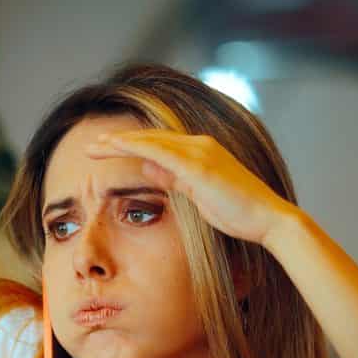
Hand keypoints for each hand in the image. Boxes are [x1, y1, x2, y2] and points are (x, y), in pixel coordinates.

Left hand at [85, 130, 294, 246]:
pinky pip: (159, 150)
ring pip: (150, 140)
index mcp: (200, 152)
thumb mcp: (198, 196)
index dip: (132, 147)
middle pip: (150, 138)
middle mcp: (199, 145)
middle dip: (118, 141)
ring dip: (120, 142)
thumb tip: (148, 169)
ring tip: (94, 147)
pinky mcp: (198, 163)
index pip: (158, 145)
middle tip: (91, 146)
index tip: (107, 151)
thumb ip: (174, 180)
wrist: (266, 219)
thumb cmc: (238, 213)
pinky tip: (115, 147)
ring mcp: (199, 151)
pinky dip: (135, 147)